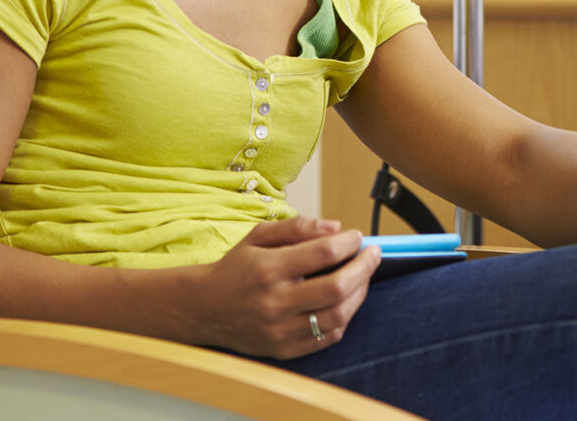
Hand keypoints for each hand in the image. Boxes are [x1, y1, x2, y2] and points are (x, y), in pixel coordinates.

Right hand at [190, 217, 380, 358]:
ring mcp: (280, 330)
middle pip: (336, 287)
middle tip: (372, 254)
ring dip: (359, 293)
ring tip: (362, 276)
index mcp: (267, 269)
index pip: (322, 253)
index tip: (357, 237)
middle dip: (364, 268)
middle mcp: (274, 302)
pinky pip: (328, 337)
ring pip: (338, 315)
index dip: (348, 243)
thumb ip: (297, 227)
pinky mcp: (284, 349)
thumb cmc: (236, 268)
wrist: (204, 309)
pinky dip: (344, 317)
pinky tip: (346, 301)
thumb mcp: (258, 237)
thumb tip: (336, 228)